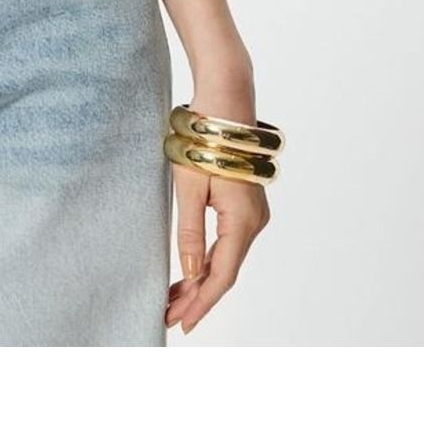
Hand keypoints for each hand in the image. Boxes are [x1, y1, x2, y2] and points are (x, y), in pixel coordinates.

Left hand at [165, 75, 270, 334]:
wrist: (225, 100)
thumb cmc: (203, 140)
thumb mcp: (189, 187)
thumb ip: (190, 232)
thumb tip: (192, 273)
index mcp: (243, 222)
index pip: (221, 276)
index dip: (202, 303)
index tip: (181, 323)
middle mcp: (254, 222)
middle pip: (225, 271)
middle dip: (198, 296)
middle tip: (169, 315)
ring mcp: (253, 214)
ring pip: (227, 258)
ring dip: (202, 278)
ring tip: (174, 298)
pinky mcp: (245, 204)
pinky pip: (228, 241)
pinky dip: (210, 259)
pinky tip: (192, 269)